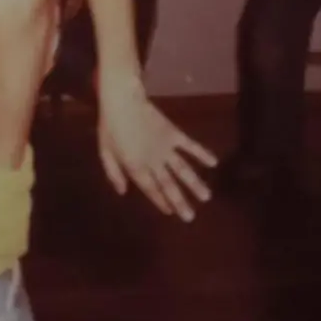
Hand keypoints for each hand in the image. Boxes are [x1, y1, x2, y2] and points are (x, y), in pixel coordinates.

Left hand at [98, 77, 216, 221]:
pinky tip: (214, 162)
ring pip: (183, 170)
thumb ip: (114, 172)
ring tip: (207, 197)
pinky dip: (202, 153)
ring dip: (195, 184)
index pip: (150, 189)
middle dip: (180, 201)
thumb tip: (122, 191)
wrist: (122, 102)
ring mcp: (166, 148)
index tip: (170, 212)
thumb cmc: (110, 126)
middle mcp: (154, 161)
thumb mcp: (105, 151)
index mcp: (136, 167)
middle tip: (190, 217)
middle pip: (169, 184)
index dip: (160, 201)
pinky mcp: (173, 134)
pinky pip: (190, 145)